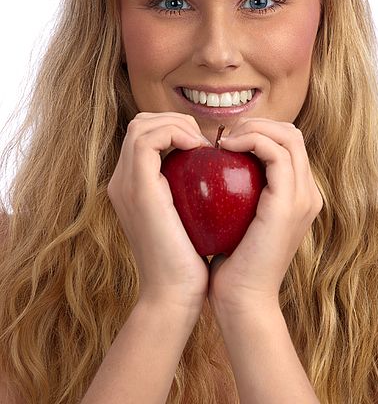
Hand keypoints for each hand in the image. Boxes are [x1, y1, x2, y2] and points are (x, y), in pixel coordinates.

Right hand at [108, 112, 210, 315]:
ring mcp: (125, 184)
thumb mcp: (189, 218)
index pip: (146, 136)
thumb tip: (216, 171)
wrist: (175, 295)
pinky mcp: (137, 188)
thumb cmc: (190, 261)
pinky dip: (176, 133)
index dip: (175, 128)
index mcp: (133, 186)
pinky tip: (201, 148)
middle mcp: (122, 181)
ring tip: (204, 143)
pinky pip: (149, 139)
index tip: (207, 147)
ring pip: (142, 125)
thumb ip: (190, 192)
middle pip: (140, 124)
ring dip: (177, 123)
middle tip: (206, 141)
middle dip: (175, 119)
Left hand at [207, 118, 322, 316]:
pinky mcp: (290, 202)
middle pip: (292, 133)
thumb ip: (240, 194)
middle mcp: (308, 192)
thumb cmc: (232, 263)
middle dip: (257, 123)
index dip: (258, 132)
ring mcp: (304, 196)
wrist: (242, 300)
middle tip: (224, 137)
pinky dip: (250, 140)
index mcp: (299, 196)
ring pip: (288, 135)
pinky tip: (224, 148)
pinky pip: (275, 152)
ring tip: (223, 141)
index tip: (224, 142)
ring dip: (253, 127)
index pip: (287, 144)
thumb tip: (215, 168)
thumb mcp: (239, 221)